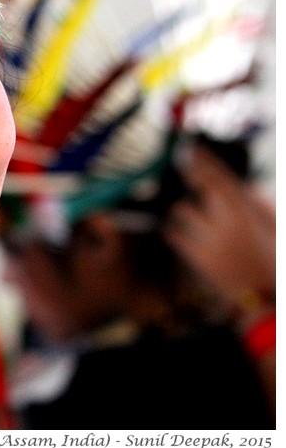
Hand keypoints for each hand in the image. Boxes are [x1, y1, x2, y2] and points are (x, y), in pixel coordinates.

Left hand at [164, 144, 274, 307]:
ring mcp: (215, 240)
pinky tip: (175, 234)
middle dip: (191, 174)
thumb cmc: (272, 262)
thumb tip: (248, 186)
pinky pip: (175, 236)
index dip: (206, 160)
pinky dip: (173, 233)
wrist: (265, 299)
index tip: (192, 147)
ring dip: (180, 211)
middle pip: (204, 186)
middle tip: (183, 169)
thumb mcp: (274, 229)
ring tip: (184, 216)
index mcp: (251, 213)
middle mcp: (232, 222)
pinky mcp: (201, 259)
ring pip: (183, 211)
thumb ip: (262, 205)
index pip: (225, 178)